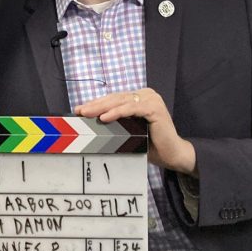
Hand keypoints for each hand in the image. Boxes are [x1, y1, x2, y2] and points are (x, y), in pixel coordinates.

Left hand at [75, 89, 196, 175]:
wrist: (173, 155)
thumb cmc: (150, 145)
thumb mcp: (128, 132)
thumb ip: (116, 124)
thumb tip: (90, 122)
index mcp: (139, 98)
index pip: (113, 99)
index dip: (95, 104)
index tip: (78, 110)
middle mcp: (145, 95)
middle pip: (115, 98)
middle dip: (95, 105)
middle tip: (79, 111)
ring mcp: (151, 99)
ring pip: (121, 101)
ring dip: (102, 107)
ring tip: (87, 113)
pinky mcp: (154, 107)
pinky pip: (132, 108)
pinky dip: (117, 112)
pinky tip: (105, 117)